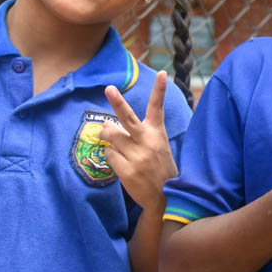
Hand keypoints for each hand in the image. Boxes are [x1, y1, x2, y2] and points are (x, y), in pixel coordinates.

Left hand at [101, 71, 176, 210]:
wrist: (165, 197)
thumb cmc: (158, 167)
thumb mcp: (156, 146)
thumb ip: (135, 134)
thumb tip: (106, 123)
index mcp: (157, 133)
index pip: (158, 108)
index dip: (160, 90)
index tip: (163, 73)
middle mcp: (148, 142)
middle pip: (127, 118)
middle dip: (117, 102)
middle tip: (109, 89)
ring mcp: (138, 156)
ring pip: (112, 137)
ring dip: (108, 138)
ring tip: (115, 144)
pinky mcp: (127, 171)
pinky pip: (108, 155)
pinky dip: (110, 157)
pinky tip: (121, 163)